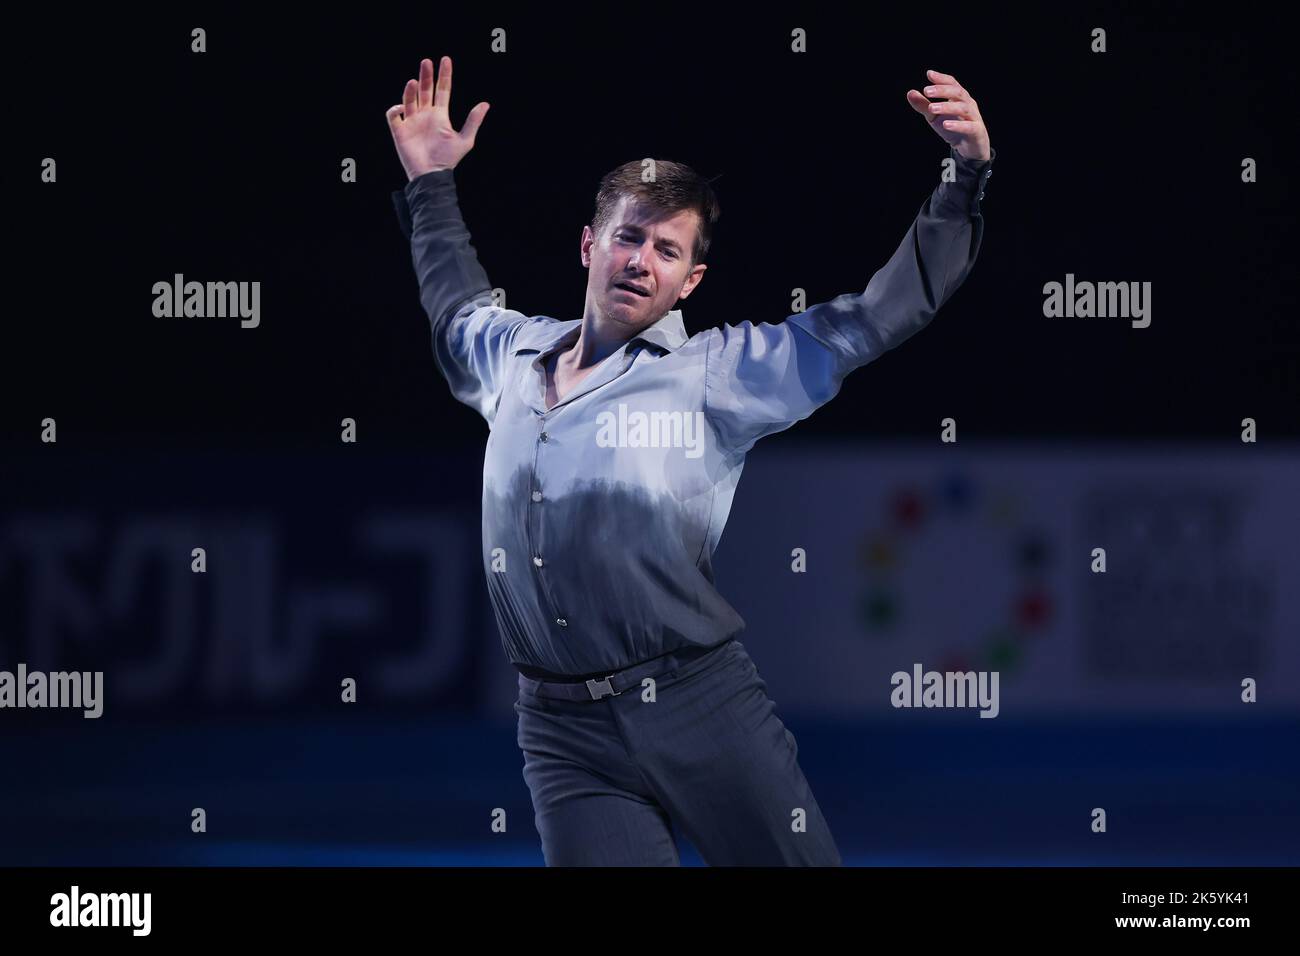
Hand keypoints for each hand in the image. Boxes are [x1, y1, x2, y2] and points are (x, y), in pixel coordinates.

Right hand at [386, 56, 489, 180]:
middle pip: (425, 90)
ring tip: (413, 82)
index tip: (445, 60)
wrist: (432, 176)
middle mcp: (425, 115)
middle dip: (426, 75)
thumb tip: (485, 104)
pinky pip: (393, 116)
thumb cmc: (448, 160)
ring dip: (410, 90)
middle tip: (426, 61)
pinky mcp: (400, 131)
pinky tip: (401, 109)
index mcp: (440, 115)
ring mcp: (412, 122)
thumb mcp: (465, 140)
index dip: (444, 75)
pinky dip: (395, 110)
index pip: (442, 90)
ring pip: (409, 100)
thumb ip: (473, 121)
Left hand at [905, 69, 990, 161]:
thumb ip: (923, 106)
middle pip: (958, 93)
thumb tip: (910, 92)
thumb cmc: (953, 128)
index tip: (929, 74)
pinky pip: (969, 127)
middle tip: (927, 91)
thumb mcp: (935, 117)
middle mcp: (969, 104)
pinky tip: (945, 124)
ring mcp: (974, 117)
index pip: (953, 84)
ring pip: (963, 108)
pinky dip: (957, 125)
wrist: (969, 149)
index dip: (942, 79)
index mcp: (960, 98)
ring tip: (932, 107)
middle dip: (943, 90)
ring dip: (947, 107)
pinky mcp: (977, 132)